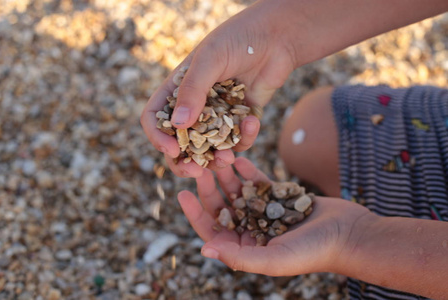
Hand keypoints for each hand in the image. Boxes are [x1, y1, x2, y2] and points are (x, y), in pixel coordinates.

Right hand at [140, 0, 299, 176]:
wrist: (277, 36)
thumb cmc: (238, 38)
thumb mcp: (211, 60)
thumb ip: (193, 90)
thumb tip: (179, 124)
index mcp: (178, 88)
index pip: (156, 118)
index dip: (158, 136)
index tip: (172, 150)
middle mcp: (195, 104)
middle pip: (179, 140)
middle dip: (186, 160)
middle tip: (197, 172)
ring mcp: (218, 114)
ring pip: (209, 147)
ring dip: (217, 157)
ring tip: (228, 158)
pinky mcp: (240, 120)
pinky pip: (238, 139)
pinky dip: (244, 137)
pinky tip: (253, 122)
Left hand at [178, 157, 375, 275]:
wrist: (349, 234)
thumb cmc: (313, 253)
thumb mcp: (273, 259)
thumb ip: (238, 256)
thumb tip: (204, 249)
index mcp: (245, 249)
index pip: (212, 231)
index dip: (195, 214)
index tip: (182, 193)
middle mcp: (251, 231)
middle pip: (223, 207)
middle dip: (209, 188)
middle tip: (200, 167)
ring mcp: (264, 211)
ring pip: (238, 191)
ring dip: (227, 176)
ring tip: (218, 158)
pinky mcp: (278, 196)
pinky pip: (257, 181)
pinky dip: (248, 171)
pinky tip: (239, 159)